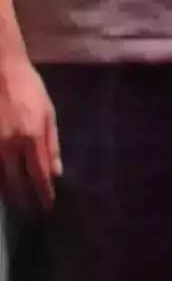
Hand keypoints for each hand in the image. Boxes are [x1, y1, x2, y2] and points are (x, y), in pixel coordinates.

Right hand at [0, 51, 58, 210]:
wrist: (0, 69)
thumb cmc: (29, 89)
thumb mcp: (48, 112)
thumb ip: (52, 143)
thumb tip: (56, 171)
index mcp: (31, 137)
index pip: (39, 174)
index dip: (43, 192)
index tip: (47, 205)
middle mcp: (9, 144)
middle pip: (16, 181)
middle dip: (24, 198)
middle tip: (30, 211)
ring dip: (6, 191)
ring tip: (14, 202)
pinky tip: (1, 183)